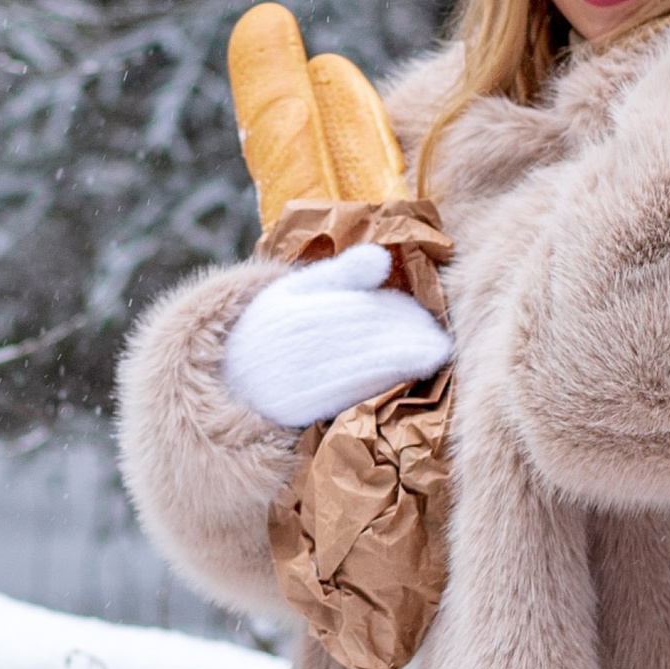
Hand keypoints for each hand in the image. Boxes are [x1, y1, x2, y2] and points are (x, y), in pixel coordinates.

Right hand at [221, 243, 455, 428]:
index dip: (396, 314)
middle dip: (405, 339)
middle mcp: (291, 346)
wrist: (229, 379)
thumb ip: (340, 274)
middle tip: (440, 342)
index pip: (354, 310)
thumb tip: (383, 257)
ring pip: (358, 368)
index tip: (426, 317)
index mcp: (291, 312)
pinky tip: (402, 381)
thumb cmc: (271, 328)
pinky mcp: (296, 411)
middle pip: (362, 339)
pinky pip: (344, 397)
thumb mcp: (295, 290)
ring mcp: (292, 380)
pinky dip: (378, 387)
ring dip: (401, 364)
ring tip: (432, 358)